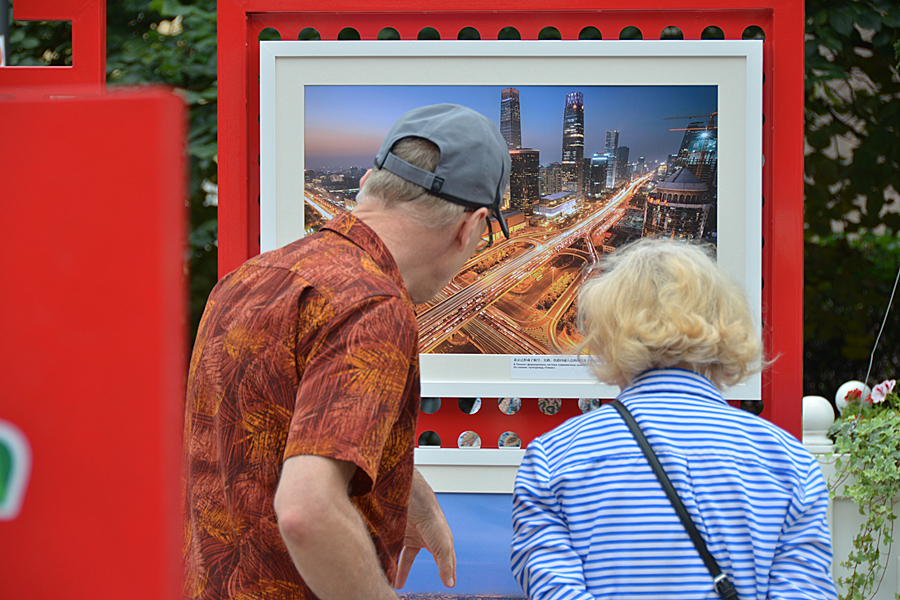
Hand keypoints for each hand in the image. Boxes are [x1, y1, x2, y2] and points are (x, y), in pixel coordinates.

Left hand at [394, 470, 455, 588]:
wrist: (413, 500)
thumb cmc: (432, 518)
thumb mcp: (443, 545)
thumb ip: (446, 565)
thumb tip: (450, 583)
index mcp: (440, 541)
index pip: (446, 561)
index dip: (448, 572)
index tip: (449, 583)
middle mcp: (425, 539)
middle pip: (420, 559)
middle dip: (417, 571)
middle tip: (415, 584)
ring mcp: (410, 537)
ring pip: (405, 557)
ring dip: (401, 571)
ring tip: (396, 584)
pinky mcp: (397, 535)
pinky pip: (393, 552)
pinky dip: (390, 562)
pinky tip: (387, 572)